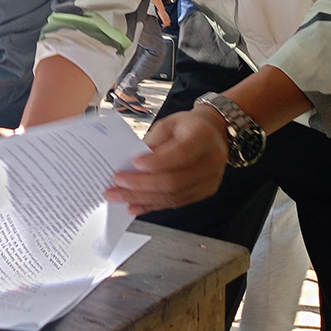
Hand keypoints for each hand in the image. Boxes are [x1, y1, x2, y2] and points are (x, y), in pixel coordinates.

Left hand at [107, 106, 228, 215]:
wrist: (214, 133)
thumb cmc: (189, 126)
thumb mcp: (169, 123)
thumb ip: (153, 141)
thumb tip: (133, 163)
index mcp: (203, 138)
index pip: (180, 154)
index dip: (156, 162)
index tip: (133, 163)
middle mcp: (211, 161)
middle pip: (174, 181)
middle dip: (140, 185)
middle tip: (116, 184)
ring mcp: (209, 180)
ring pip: (173, 196)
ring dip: (142, 199)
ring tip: (118, 197)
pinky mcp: (203, 192)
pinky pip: (175, 203)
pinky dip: (152, 206)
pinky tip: (135, 206)